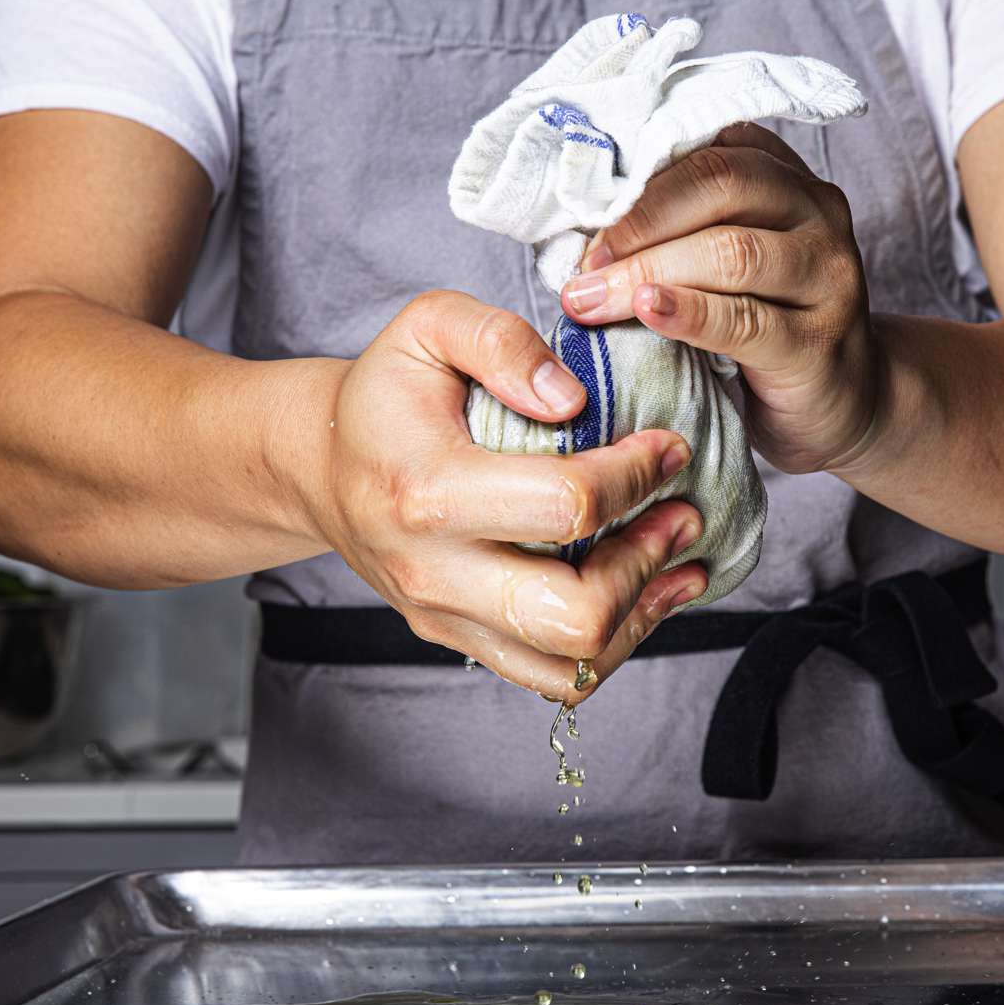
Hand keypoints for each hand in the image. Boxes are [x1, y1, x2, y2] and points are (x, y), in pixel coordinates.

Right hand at [293, 290, 706, 700]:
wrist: (323, 469)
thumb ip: (499, 341)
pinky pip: (554, 677)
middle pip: (574, 614)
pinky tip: (647, 593)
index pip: (567, 504)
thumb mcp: (428, 328)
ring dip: (643, 613)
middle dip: (647, 562)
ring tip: (678, 557)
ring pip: (572, 663)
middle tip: (680, 512)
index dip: (637, 475)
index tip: (668, 447)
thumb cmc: (385, 396)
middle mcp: (435, 571)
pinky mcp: (463, 641)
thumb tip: (572, 400)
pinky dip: (617, 644)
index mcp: (428, 490)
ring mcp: (447, 617)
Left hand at [559, 123, 879, 474]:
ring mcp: (826, 275)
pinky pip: (745, 320)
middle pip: (718, 185)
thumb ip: (678, 234)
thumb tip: (577, 233)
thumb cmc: (766, 331)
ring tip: (591, 298)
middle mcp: (816, 213)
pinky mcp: (819, 341)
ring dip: (648, 269)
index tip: (581, 211)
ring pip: (731, 250)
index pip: (707, 148)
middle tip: (581, 263)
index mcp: (785, 179)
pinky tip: (646, 311)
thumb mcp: (725, 268)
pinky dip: (688, 312)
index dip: (637, 176)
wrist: (842, 406)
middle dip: (636, 221)